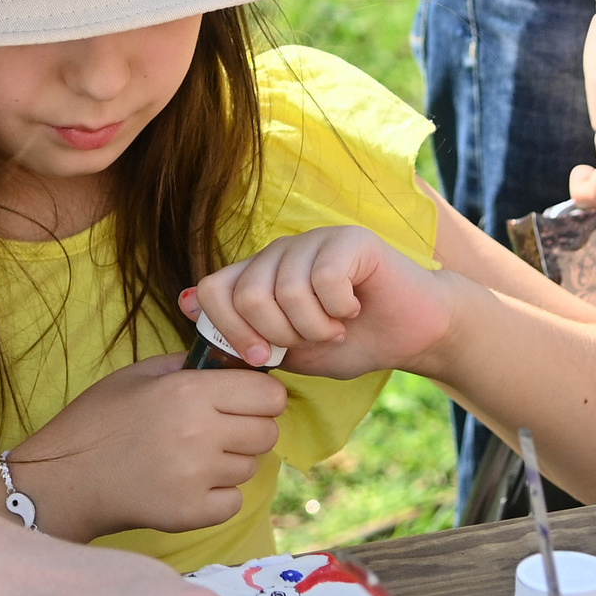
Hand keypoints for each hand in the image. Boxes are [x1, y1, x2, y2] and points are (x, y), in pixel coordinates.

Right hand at [0, 353, 285, 542]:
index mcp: (190, 390)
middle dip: (251, 428)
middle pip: (268, 432)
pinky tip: (188, 485)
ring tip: (192, 457)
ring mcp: (196, 476)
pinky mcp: (190, 513)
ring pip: (251, 467)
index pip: (270, 394)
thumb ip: (190, 365)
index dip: (261, 396)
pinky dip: (218, 496)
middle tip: (220, 430)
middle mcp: (200, 432)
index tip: (246, 401)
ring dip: (232, 462)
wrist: (62, 479)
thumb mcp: (139, 375)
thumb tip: (235, 362)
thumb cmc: (98, 421)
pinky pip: (234, 502)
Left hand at [186, 226, 457, 380]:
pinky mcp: (350, 239)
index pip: (212, 289)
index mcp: (260, 275)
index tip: (260, 356)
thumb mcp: (290, 350)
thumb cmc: (351, 341)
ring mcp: (314, 240)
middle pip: (248, 294)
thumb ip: (243, 334)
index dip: (228, 328)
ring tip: (336, 326)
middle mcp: (280, 251)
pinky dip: (339, 308)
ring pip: (287, 290)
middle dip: (278, 334)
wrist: (411, 334)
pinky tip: (354, 308)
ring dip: (315, 326)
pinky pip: (325, 279)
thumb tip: (183, 301)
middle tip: (309, 339)